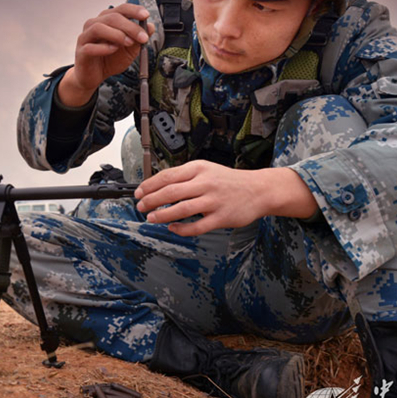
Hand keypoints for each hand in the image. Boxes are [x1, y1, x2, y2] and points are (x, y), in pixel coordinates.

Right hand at [57, 3, 153, 106]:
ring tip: (128, 43)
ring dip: (117, 34)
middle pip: (112, 17)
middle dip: (130, 27)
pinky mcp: (81, 51)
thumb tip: (150, 26)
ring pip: (98, 27)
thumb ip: (138, 38)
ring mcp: (85, 37)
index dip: (134, 10)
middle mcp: (94, 24)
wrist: (95, 76)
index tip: (146, 15)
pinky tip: (113, 50)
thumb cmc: (110, 59)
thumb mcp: (130, 49)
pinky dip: (103, 47)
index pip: (121, 9)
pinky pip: (90, 46)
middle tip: (143, 38)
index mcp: (106, 20)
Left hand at [134, 162, 315, 235]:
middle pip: (170, 192)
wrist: (258, 190)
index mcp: (198, 169)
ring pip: (182, 209)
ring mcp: (214, 200)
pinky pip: (197, 226)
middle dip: (151, 200)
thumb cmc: (228, 181)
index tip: (138, 193)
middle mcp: (205, 183)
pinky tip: (173, 228)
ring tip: (151, 218)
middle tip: (140, 207)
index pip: (167, 176)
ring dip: (163, 215)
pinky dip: (182, 229)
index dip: (149, 185)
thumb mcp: (205, 170)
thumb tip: (157, 187)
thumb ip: (184, 177)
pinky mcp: (222, 217)